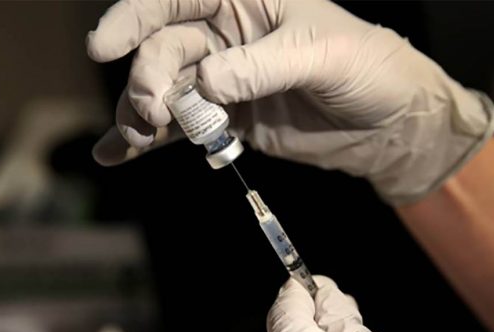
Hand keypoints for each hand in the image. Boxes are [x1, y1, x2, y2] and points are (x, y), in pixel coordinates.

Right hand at [87, 0, 493, 203]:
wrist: (391, 125)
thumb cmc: (368, 68)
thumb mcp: (322, 55)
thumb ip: (262, 66)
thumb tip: (207, 84)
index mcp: (246, 1)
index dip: (134, 18)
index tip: (103, 47)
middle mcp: (227, 36)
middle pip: (164, 50)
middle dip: (148, 80)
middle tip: (154, 112)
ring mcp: (225, 81)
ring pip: (166, 91)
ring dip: (141, 115)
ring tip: (133, 140)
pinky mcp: (229, 120)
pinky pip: (182, 128)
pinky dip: (150, 141)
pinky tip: (117, 154)